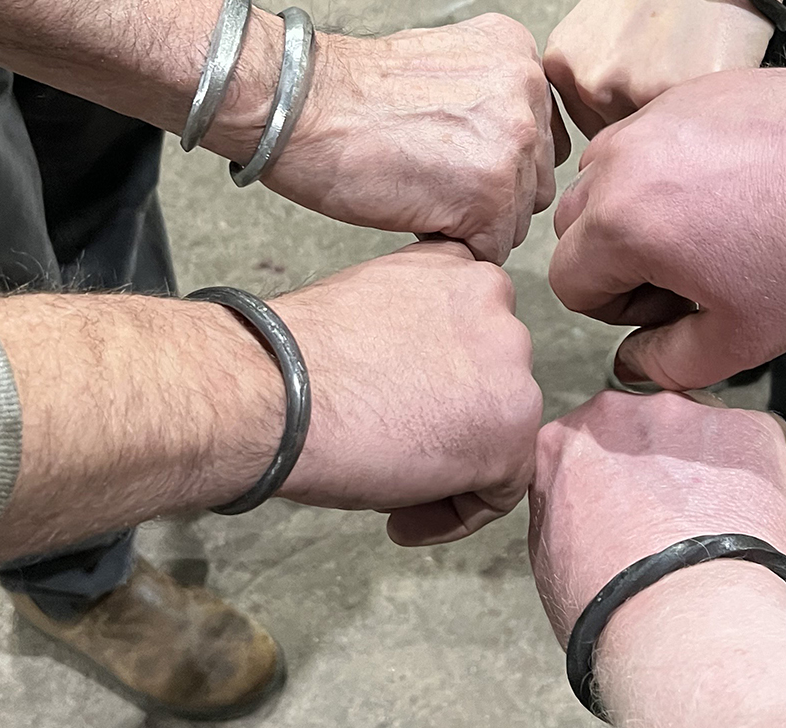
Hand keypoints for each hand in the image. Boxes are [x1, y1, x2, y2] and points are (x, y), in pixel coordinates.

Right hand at [266, 13, 568, 263]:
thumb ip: (488, 94)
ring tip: (419, 195)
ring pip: (516, 218)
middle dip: (490, 194)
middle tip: (431, 180)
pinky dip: (452, 246)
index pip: (536, 135)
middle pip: (534, 178)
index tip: (452, 159)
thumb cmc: (347, 94)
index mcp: (517, 54)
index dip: (493, 161)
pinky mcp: (490, 194)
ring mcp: (513, 142)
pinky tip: (415, 215)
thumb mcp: (442, 64)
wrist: (298, 105)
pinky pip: (490, 249)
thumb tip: (507, 143)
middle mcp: (526, 90)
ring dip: (471, 223)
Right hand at [269, 240, 542, 544]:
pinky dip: (454, 515)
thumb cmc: (294, 360)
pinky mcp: (511, 430)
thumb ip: (414, 333)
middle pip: (491, 382)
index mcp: (458, 268)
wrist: (274, 393)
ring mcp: (512, 366)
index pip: (473, 333)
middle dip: (448, 422)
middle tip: (391, 448)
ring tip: (389, 483)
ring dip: (452, 467)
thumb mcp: (370, 311)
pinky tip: (400, 517)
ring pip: (499, 434)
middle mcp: (497, 305)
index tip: (399, 406)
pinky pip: (500, 491)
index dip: (438, 381)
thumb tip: (421, 378)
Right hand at [527, 389, 785, 641]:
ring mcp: (685, 415)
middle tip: (673, 525)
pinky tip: (753, 527)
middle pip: (643, 431)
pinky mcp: (748, 428)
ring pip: (703, 433)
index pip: (584, 448)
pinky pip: (761, 443)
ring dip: (709, 470)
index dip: (609, 483)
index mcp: (563, 444)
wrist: (680, 621)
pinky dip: (762, 478)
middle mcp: (619, 415)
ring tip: (717, 532)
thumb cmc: (613, 609)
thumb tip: (585, 517)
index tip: (623, 511)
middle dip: (660, 467)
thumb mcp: (550, 562)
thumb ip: (563, 514)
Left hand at [543, 0, 785, 136]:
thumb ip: (600, 73)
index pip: (590, 131)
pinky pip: (701, 127)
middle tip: (685, 76)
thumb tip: (615, 140)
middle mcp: (590, 81)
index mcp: (565, 63)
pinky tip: (722, 69)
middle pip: (626, 141)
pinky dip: (716, 112)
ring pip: (664, 141)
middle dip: (657, 122)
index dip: (631, 119)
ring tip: (703, 68)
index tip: (652, 99)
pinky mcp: (684, 92)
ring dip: (686, 123)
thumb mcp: (606, 22)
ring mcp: (635, 90)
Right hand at [548, 67, 785, 390]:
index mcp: (620, 226)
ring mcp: (651, 118)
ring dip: (633, 208)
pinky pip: (646, 137)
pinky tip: (730, 184)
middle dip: (615, 258)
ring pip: (602, 175)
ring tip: (704, 225)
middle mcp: (618, 162)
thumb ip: (667, 364)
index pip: (567, 282)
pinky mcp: (685, 93)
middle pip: (574, 226)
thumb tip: (628, 361)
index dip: (614, 310)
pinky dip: (666, 166)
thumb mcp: (742, 339)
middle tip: (689, 270)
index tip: (674, 306)